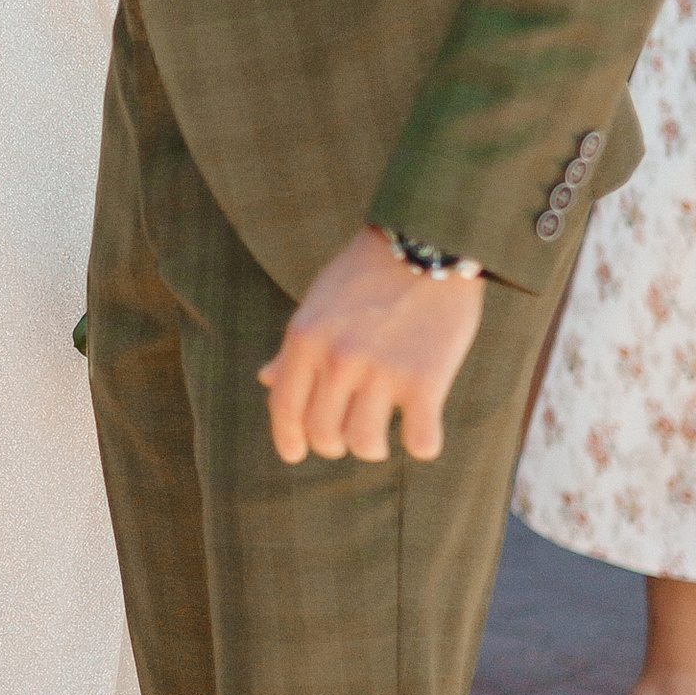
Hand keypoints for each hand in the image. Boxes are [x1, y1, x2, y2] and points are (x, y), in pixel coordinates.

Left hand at [259, 228, 486, 465]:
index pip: (285, 408)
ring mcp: (382, 370)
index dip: (289, 439)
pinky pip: (420, 441)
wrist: (430, 240)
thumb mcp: (319, 304)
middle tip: (350, 433)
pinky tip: (424, 432)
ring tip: (384, 432)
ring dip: (373, 447)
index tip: (296, 454)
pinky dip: (423, 443)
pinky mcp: (427, 379)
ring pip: (365, 445)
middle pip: (324, 434)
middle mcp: (338, 359)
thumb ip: (293, 347)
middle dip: (335, 442)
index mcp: (305, 339)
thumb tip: (265, 379)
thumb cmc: (369, 272)